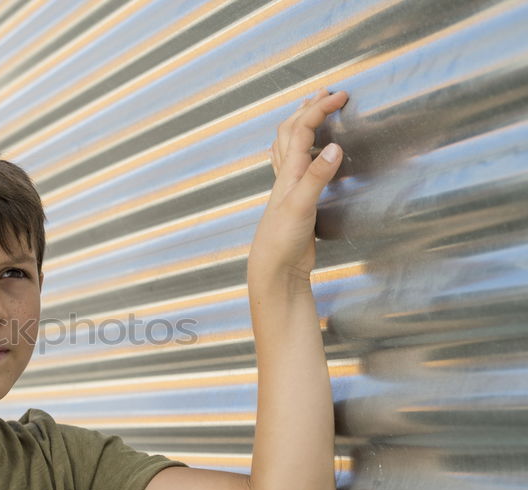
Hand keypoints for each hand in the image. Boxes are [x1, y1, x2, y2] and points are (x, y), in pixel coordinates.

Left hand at [249, 89, 348, 282]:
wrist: (275, 269)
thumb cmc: (283, 240)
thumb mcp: (302, 206)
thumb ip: (317, 177)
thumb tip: (334, 147)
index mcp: (288, 173)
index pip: (302, 130)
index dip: (320, 109)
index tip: (342, 95)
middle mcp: (285, 176)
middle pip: (290, 132)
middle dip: (308, 109)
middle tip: (327, 94)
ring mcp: (289, 188)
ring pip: (289, 148)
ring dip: (300, 125)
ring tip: (313, 111)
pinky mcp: (297, 201)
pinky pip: (294, 166)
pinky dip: (299, 151)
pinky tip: (303, 154)